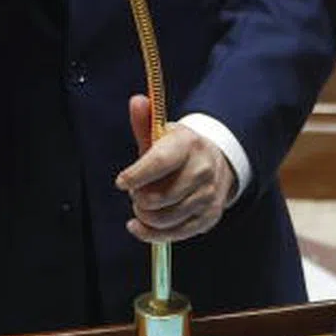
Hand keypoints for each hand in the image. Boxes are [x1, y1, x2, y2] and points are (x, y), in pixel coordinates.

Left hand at [115, 95, 235, 243]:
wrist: (214, 162)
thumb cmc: (178, 149)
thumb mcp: (160, 133)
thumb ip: (144, 121)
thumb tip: (137, 101)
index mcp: (188, 144)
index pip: (160, 162)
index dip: (138, 175)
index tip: (121, 182)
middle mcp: (202, 170)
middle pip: (161, 196)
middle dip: (139, 198)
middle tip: (134, 192)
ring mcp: (208, 196)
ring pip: (167, 218)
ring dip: (145, 216)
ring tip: (140, 205)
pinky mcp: (209, 217)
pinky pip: (176, 234)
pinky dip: (152, 234)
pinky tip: (139, 225)